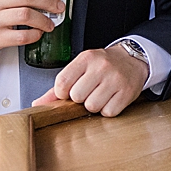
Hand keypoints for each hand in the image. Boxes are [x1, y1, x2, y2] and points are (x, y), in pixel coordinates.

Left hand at [33, 46, 147, 116]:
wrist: (133, 60)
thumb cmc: (103, 65)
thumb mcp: (81, 68)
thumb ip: (59, 86)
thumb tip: (38, 103)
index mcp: (86, 58)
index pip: (62, 83)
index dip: (63, 93)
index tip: (70, 91)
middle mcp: (101, 66)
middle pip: (77, 96)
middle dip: (81, 99)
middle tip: (89, 91)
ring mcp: (115, 79)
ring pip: (92, 106)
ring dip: (94, 105)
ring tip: (101, 94)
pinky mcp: (127, 92)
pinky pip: (108, 112)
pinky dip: (108, 109)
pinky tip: (111, 98)